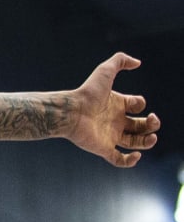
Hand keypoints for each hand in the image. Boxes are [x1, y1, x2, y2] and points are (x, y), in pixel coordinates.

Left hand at [67, 52, 159, 166]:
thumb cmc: (87, 92)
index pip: (137, 105)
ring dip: (148, 142)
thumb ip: (120, 60)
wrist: (70, 111)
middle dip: (152, 124)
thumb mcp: (105, 71)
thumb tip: (138, 62)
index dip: (141, 103)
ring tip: (152, 137)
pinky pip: (119, 160)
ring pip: (135, 143)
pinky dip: (130, 161)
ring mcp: (109, 135)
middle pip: (140, 126)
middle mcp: (115, 120)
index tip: (136, 103)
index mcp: (116, 104)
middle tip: (152, 120)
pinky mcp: (103, 148)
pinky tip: (136, 154)